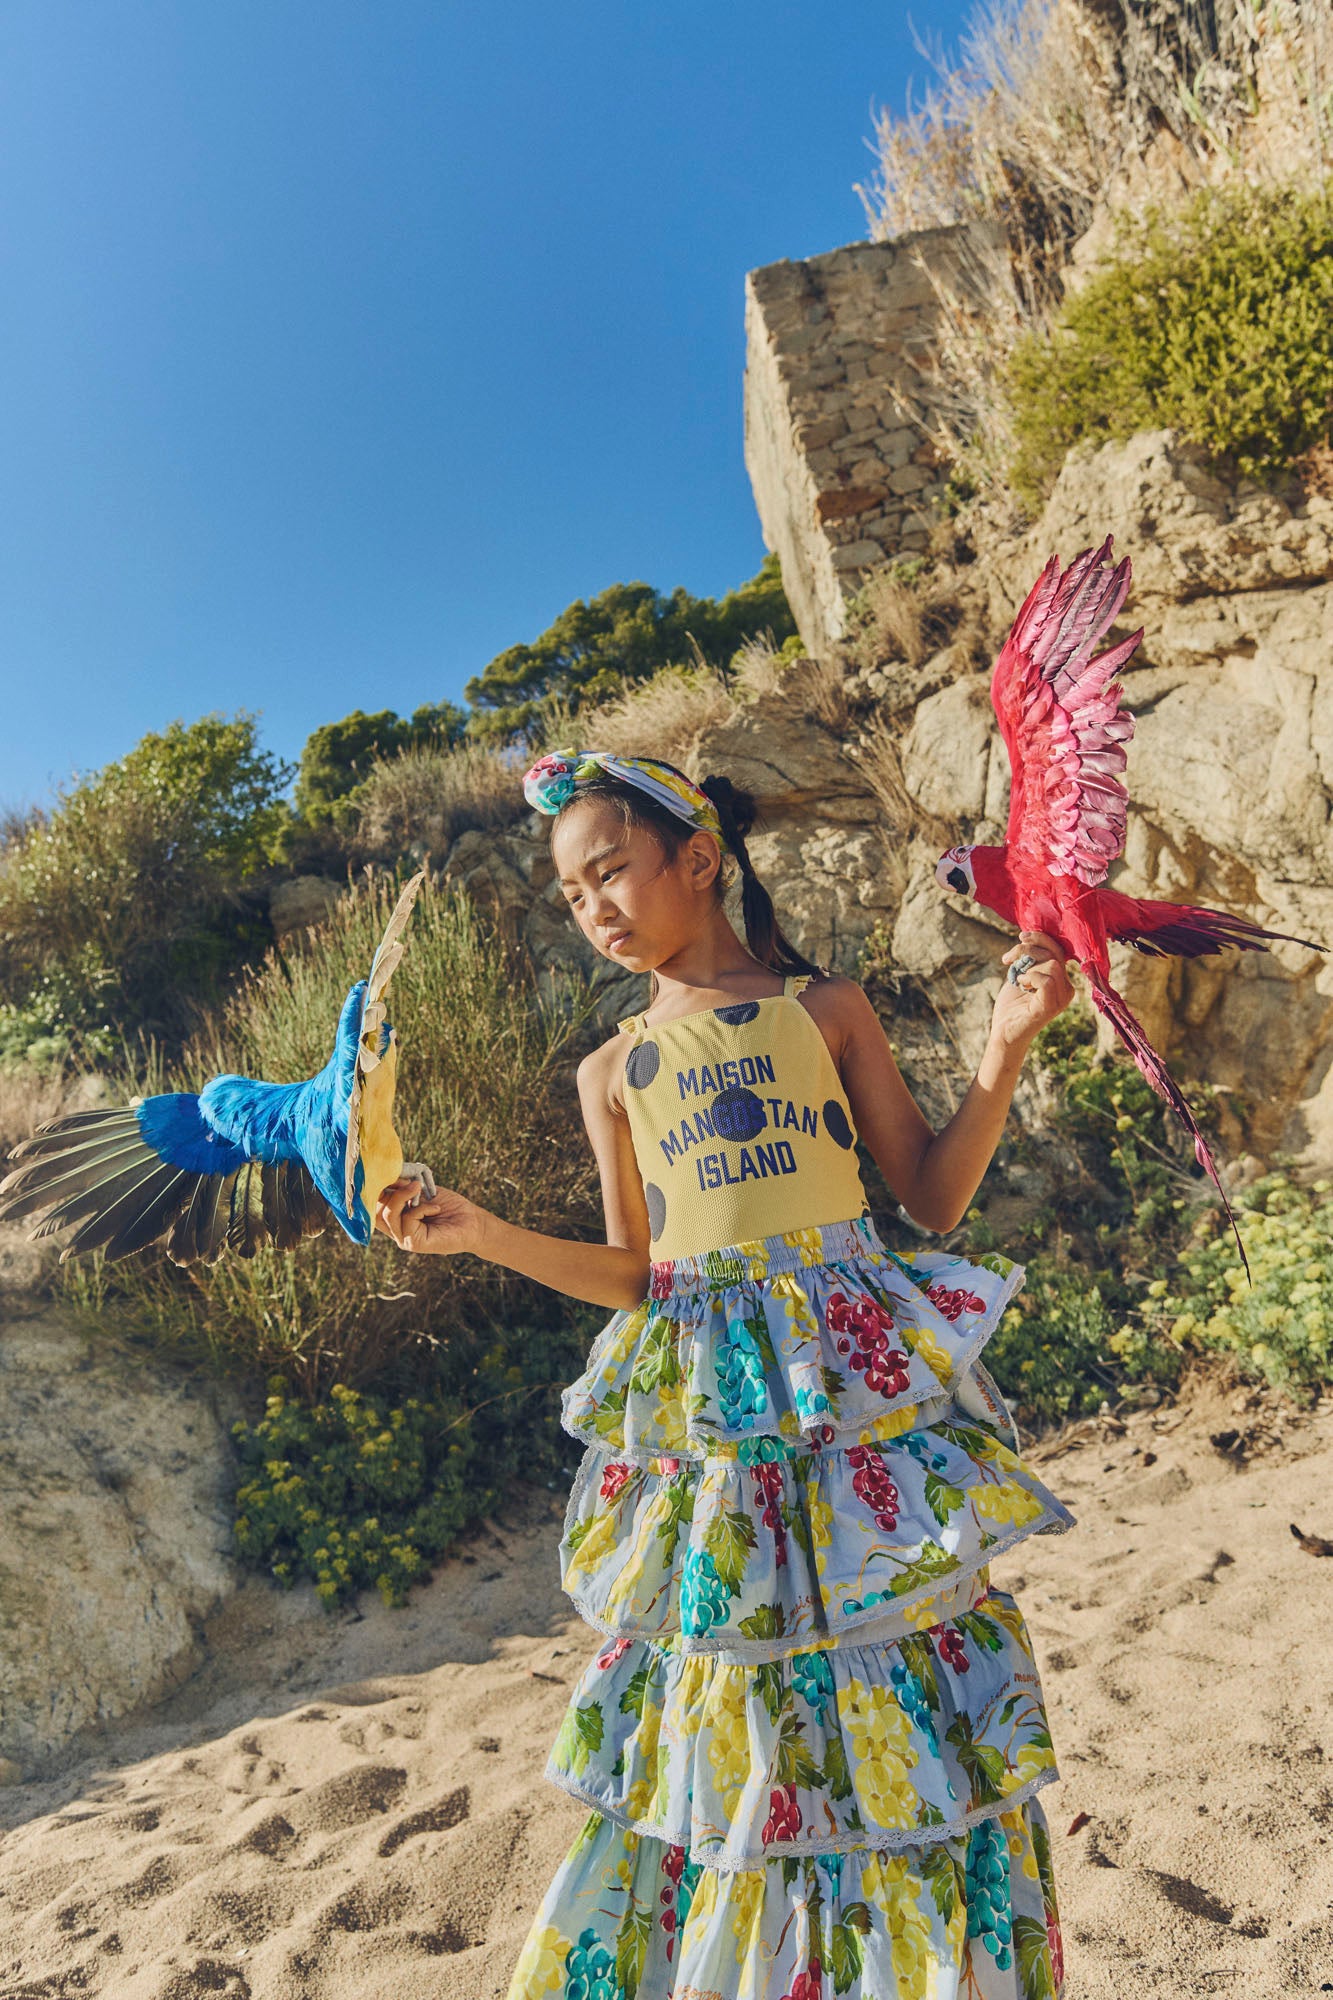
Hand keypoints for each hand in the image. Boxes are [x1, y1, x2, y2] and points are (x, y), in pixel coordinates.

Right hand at [374, 1178, 485, 1256]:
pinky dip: (421, 1209)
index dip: (374, 1187)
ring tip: (418, 1188)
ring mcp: (403, 1238)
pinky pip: (407, 1220)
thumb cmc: (449, 1206)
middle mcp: (395, 1229)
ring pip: (388, 1215)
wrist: (473, 1222)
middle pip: (375, 1209)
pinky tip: (436, 1208)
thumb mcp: (422, 1192)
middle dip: (385, 1189)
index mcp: (395, 1217)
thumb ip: (403, 1186)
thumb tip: (386, 1173)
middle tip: (404, 1178)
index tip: (383, 1171)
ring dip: (402, 1196)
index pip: (372, 1204)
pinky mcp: (414, 1243)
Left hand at [990, 930, 1074, 1050]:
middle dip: (1028, 950)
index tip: (1021, 937)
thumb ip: (1031, 959)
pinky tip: (1021, 984)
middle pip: (1055, 953)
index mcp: (1062, 980)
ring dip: (1028, 965)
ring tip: (1016, 977)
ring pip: (1053, 965)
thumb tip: (1030, 937)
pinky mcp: (1050, 1007)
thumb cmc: (1012, 1004)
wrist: (1004, 1032)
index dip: (1040, 939)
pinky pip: (1047, 981)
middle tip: (1008, 959)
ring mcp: (1061, 999)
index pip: (1059, 949)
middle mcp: (1066, 988)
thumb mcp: (1022, 974)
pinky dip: (1031, 977)